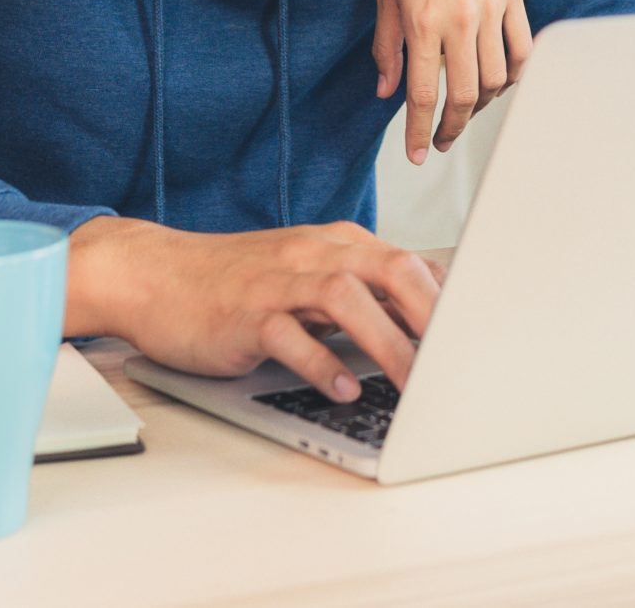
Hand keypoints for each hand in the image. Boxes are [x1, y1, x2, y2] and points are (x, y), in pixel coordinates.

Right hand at [65, 218, 442, 399]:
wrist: (155, 275)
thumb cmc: (235, 282)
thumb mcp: (306, 275)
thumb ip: (359, 291)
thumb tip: (424, 316)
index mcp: (335, 244)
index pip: (407, 261)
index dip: (449, 298)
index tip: (479, 335)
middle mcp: (312, 254)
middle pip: (388, 268)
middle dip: (431, 313)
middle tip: (457, 358)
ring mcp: (277, 281)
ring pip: (344, 296)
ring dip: (385, 340)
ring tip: (411, 383)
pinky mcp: (244, 314)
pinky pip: (288, 335)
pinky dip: (320, 363)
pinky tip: (342, 389)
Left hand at [374, 0, 532, 163]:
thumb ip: (386, 47)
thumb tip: (386, 92)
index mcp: (423, 21)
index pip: (422, 94)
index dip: (417, 131)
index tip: (417, 154)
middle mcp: (461, 20)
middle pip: (465, 96)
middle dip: (452, 127)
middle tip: (441, 139)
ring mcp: (492, 9)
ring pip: (497, 78)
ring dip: (482, 103)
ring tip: (466, 107)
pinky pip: (521, 49)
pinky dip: (513, 73)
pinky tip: (498, 81)